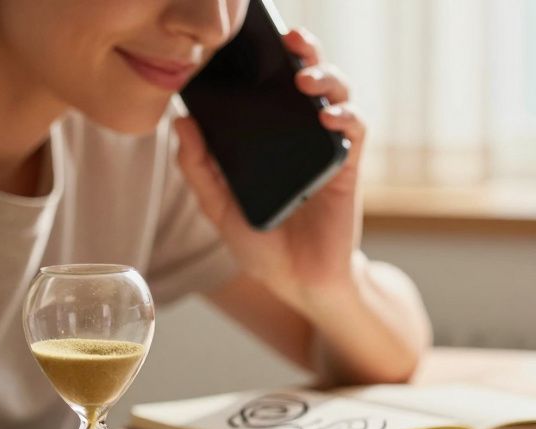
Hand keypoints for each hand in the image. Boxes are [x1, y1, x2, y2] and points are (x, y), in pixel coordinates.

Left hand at [173, 28, 365, 311]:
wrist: (301, 284)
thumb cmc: (265, 247)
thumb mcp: (220, 209)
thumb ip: (200, 170)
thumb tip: (180, 124)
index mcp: (269, 138)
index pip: (269, 86)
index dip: (265, 57)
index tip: (247, 39)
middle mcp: (300, 136)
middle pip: (308, 78)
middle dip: (304, 51)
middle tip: (289, 37)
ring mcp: (326, 150)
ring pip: (337, 95)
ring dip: (326, 77)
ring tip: (305, 77)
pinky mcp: (348, 169)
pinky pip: (355, 131)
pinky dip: (345, 116)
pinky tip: (328, 116)